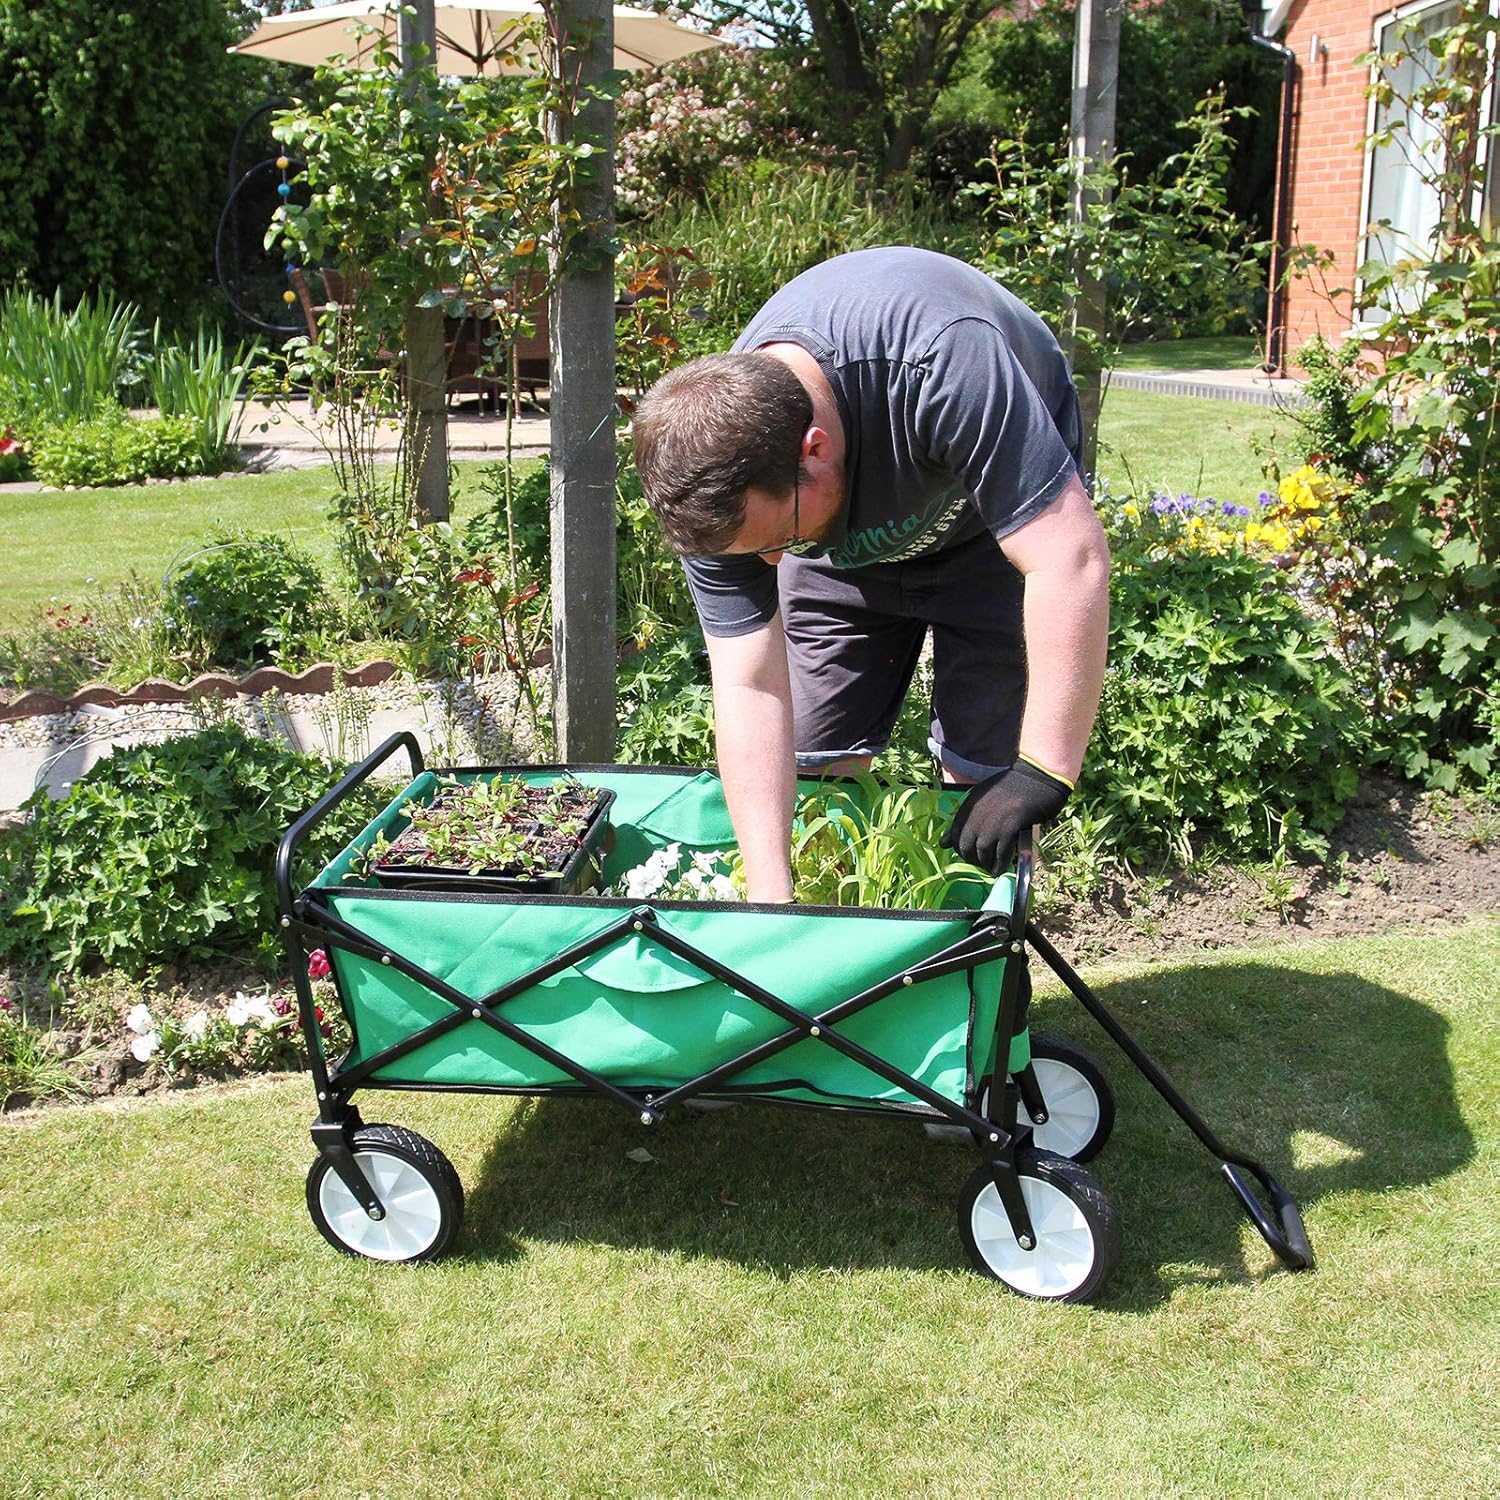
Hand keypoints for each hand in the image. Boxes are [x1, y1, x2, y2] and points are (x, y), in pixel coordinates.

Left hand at [940, 760, 1071, 872]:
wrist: (1037, 776)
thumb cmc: (1012, 788)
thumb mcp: (983, 800)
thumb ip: (964, 821)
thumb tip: (943, 843)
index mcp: (969, 805)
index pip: (955, 835)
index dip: (960, 850)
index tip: (970, 855)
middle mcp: (977, 813)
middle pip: (966, 846)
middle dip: (972, 860)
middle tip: (982, 865)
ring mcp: (994, 820)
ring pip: (982, 851)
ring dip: (986, 864)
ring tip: (992, 869)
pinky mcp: (1011, 825)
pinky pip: (1002, 851)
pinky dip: (1001, 862)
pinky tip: (1002, 868)